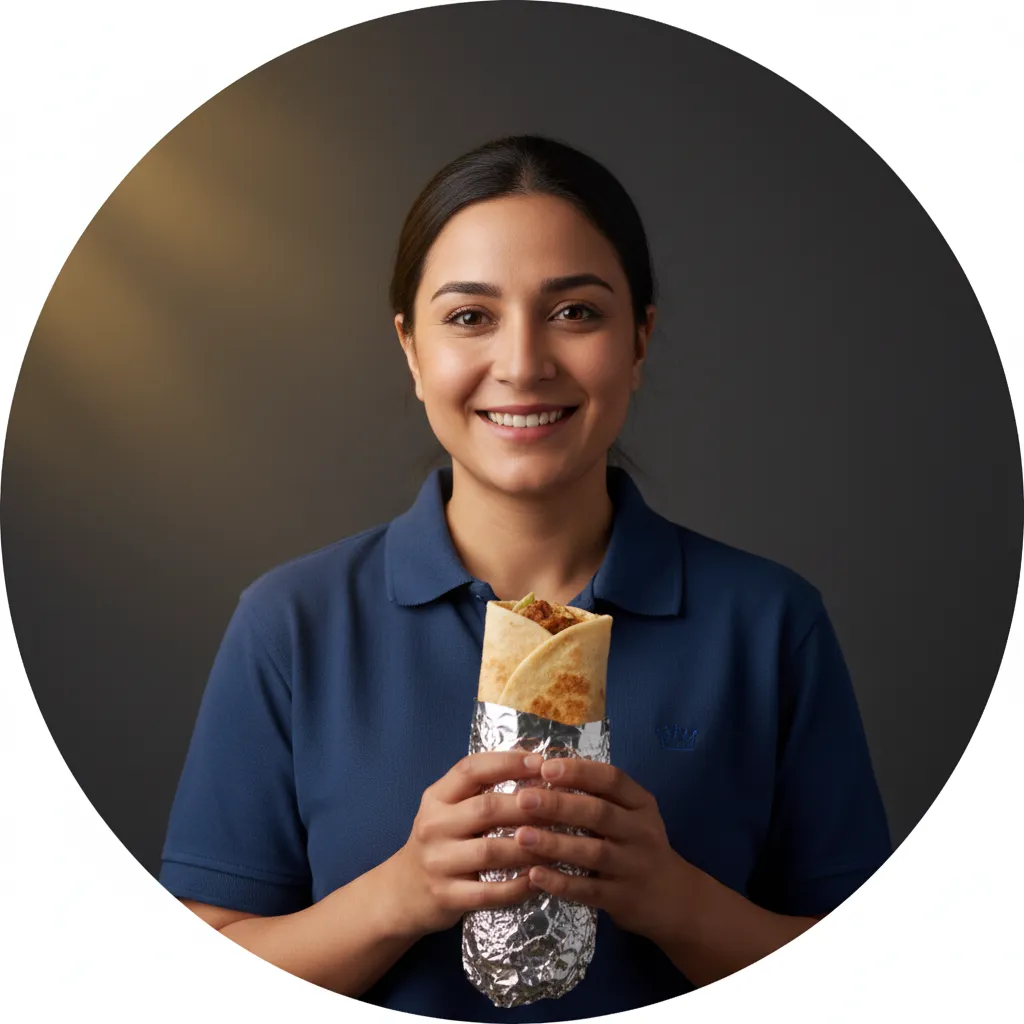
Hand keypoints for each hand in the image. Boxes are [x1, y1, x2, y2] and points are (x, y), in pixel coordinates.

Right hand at [388, 751, 554, 938]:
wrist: (402, 892)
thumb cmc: (439, 842)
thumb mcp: (447, 809)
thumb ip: (479, 790)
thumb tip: (535, 766)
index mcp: (436, 797)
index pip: (471, 769)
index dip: (507, 762)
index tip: (541, 762)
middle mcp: (433, 825)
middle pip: (487, 808)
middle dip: (528, 806)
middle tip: (563, 805)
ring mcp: (438, 862)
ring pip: (491, 851)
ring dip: (531, 847)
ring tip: (560, 843)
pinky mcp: (446, 896)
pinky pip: (490, 893)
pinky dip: (518, 887)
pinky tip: (540, 880)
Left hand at [512, 757, 689, 945]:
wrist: (675, 899)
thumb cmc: (638, 846)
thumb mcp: (631, 814)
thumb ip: (598, 796)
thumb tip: (545, 772)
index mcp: (641, 804)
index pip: (612, 779)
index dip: (579, 771)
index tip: (545, 767)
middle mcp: (642, 832)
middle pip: (599, 813)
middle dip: (559, 805)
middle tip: (523, 799)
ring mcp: (634, 867)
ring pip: (593, 852)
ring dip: (555, 843)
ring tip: (521, 836)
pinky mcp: (624, 899)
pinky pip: (589, 891)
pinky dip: (561, 883)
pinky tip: (535, 875)